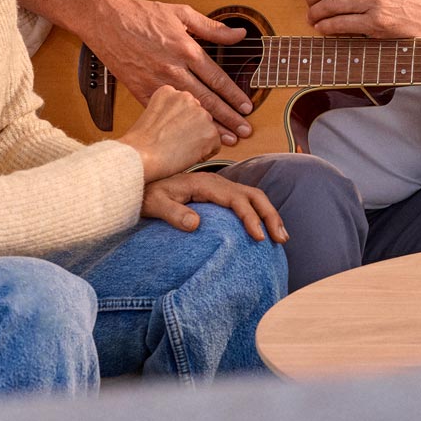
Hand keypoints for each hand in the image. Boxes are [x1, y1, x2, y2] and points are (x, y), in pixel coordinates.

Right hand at [88, 0, 253, 140]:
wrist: (106, 20)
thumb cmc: (142, 14)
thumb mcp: (181, 13)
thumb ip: (212, 27)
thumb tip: (239, 33)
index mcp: (186, 50)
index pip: (218, 78)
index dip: (235, 96)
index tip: (248, 108)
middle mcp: (173, 69)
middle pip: (207, 99)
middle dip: (229, 117)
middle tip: (245, 131)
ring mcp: (156, 82)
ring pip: (188, 109)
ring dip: (210, 125)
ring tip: (227, 139)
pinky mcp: (141, 91)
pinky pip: (164, 112)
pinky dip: (179, 125)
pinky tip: (191, 134)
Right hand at [116, 85, 224, 181]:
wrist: (140, 157)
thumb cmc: (139, 144)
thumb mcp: (151, 115)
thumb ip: (170, 111)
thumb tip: (182, 120)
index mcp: (170, 90)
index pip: (186, 104)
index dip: (180, 122)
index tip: (172, 130)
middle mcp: (188, 97)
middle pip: (199, 115)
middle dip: (192, 129)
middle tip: (175, 141)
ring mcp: (201, 113)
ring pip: (209, 129)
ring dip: (199, 139)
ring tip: (178, 148)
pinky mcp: (211, 132)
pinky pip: (214, 145)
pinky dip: (204, 153)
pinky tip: (186, 155)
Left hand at [142, 171, 287, 242]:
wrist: (139, 181)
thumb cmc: (146, 194)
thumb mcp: (154, 204)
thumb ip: (173, 213)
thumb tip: (196, 224)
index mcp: (206, 184)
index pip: (236, 199)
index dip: (250, 217)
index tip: (258, 237)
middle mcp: (217, 182)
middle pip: (253, 195)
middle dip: (270, 215)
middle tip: (281, 239)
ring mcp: (219, 187)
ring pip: (253, 197)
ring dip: (269, 215)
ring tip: (281, 236)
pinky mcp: (218, 194)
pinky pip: (245, 201)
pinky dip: (259, 214)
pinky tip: (263, 230)